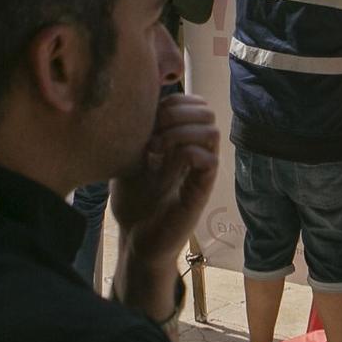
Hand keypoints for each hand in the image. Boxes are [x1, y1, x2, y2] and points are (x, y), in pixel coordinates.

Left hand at [111, 92, 220, 270]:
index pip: (192, 103)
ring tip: (156, 147)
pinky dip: (186, 154)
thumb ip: (139, 133)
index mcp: (182, 141)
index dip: (171, 102)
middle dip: (176, 112)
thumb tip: (134, 103)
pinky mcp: (201, 191)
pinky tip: (163, 163)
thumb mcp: (130, 158)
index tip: (146, 120)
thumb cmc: (132, 201)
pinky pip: (209, 161)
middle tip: (152, 132)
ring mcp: (200, 171)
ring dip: (181, 131)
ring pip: (211, 131)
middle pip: (206, 111)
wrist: (135, 239)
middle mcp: (195, 152)